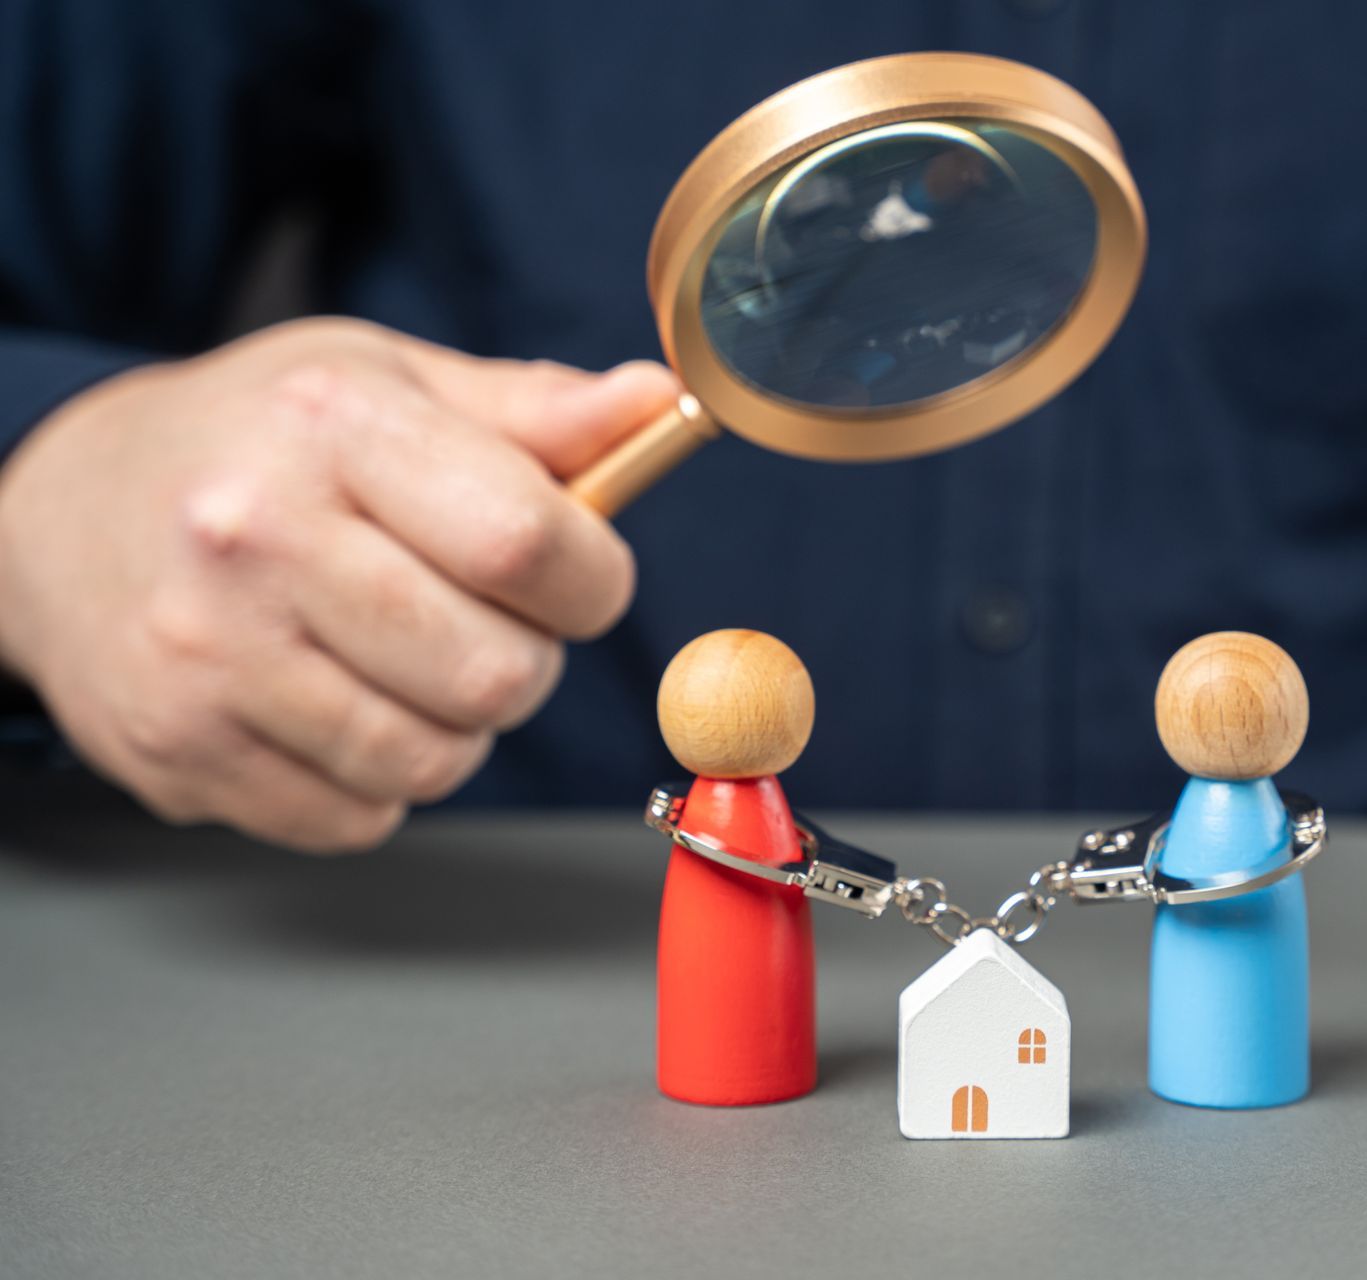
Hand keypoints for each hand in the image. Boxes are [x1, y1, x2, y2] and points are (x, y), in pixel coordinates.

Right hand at [0, 317, 677, 851]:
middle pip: (498, 674)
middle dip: (526, 660)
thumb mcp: (389, 383)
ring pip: (436, 762)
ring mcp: (209, 657)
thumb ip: (536, 412)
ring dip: (455, 728)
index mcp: (331, 429)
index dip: (594, 580)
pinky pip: (358, 818)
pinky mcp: (180, 750)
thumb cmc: (257, 442)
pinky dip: (376, 781)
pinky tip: (334, 705)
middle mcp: (256, 540)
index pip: (529, 543)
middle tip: (479, 619)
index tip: (580, 575)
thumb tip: (659, 405)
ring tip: (402, 660)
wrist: (56, 513)